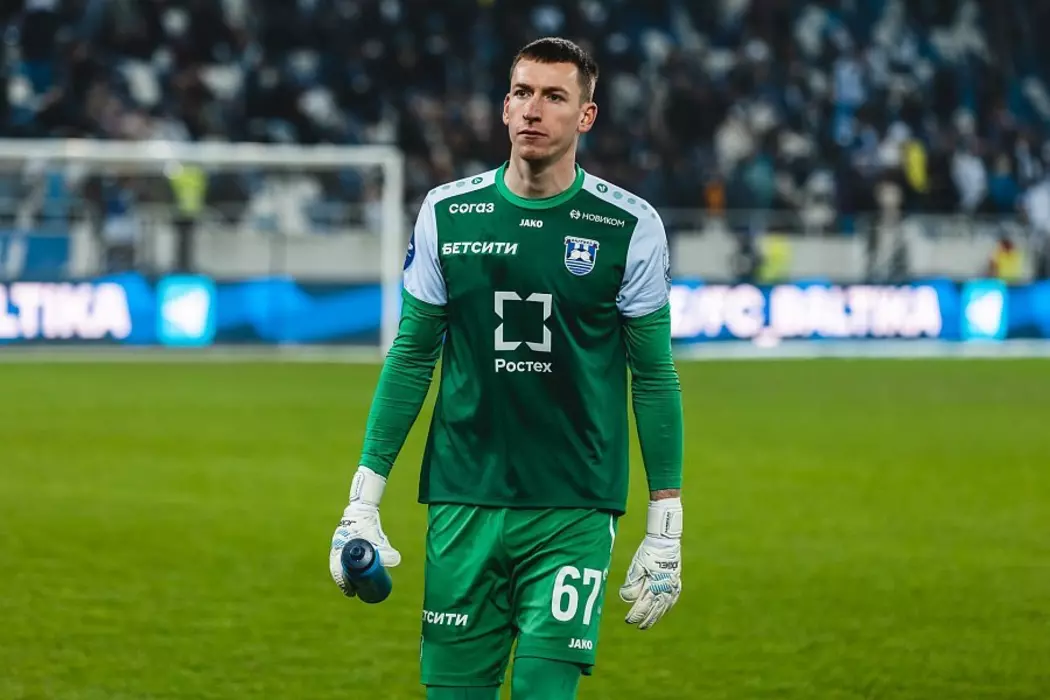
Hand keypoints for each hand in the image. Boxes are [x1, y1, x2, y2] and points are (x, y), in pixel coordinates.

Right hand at [329, 466, 401, 597]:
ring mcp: (339, 546)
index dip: (343, 584)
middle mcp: (336, 549)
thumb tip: (396, 562)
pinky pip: (344, 558)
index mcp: (340, 550)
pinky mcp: (344, 543)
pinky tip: (353, 572)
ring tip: (356, 585)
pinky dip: (347, 567)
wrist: (362, 508)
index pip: (337, 572)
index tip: (351, 593)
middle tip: (356, 591)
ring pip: (340, 566)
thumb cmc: (366, 524)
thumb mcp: (376, 538)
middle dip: (346, 583)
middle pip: (338, 571)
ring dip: (347, 576)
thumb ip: (386, 550)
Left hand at [620, 498, 681, 629]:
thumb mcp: (636, 566)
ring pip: (664, 606)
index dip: (636, 614)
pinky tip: (663, 611)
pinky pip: (672, 599)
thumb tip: (627, 599)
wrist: (665, 541)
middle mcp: (664, 589)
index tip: (629, 620)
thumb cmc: (647, 553)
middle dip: (646, 619)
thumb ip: (632, 583)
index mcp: (653, 585)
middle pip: (654, 609)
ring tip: (649, 623)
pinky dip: (667, 607)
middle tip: (639, 627)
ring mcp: (672, 586)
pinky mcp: (675, 582)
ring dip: (656, 616)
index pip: (643, 605)